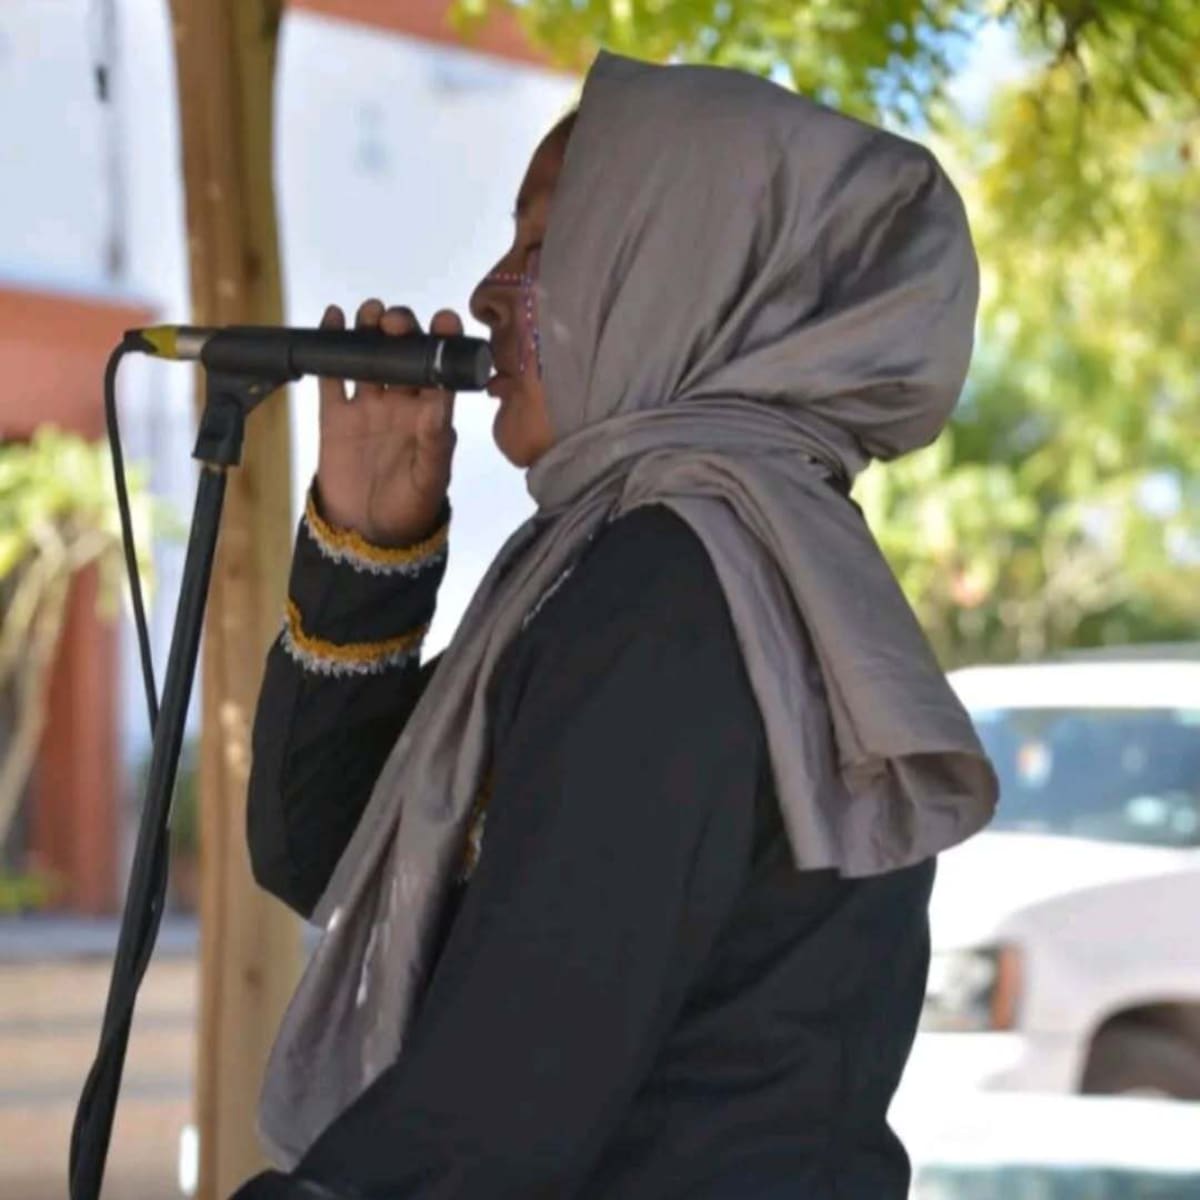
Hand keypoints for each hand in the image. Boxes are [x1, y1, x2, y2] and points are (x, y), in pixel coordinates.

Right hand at [315, 299, 459, 544]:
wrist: (366, 534)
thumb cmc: (410, 509)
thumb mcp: (430, 479)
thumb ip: (436, 441)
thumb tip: (440, 402)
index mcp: (432, 414)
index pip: (441, 368)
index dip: (444, 340)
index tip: (444, 319)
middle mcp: (402, 402)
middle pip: (403, 353)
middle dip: (402, 329)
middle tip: (394, 322)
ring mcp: (368, 405)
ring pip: (369, 356)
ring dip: (369, 330)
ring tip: (368, 314)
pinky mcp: (335, 414)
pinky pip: (332, 375)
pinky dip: (330, 345)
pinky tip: (333, 319)